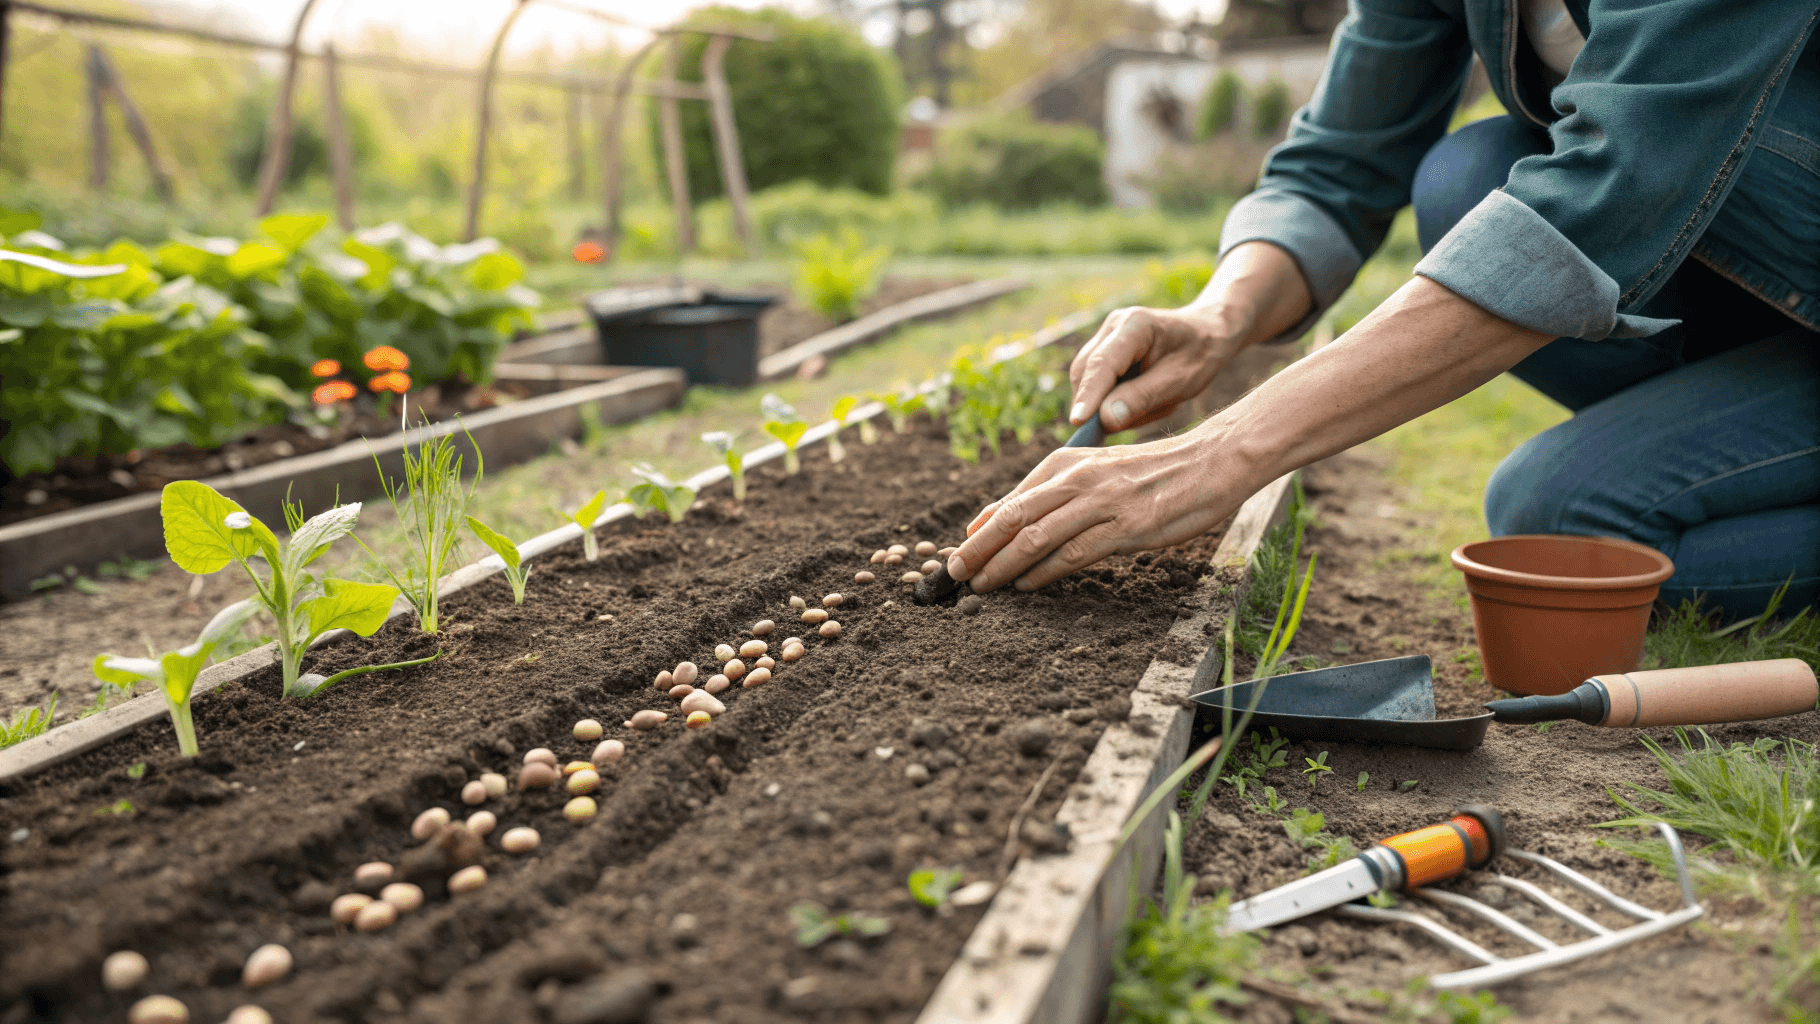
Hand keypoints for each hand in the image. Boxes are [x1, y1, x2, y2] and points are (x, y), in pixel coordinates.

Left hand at [945, 424, 1263, 592]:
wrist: (1211, 463)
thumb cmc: (1152, 474)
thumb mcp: (1097, 473)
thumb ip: (1053, 494)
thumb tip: (998, 519)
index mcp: (1068, 463)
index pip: (1011, 500)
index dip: (979, 531)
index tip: (958, 554)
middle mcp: (1077, 479)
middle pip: (1013, 518)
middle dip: (978, 549)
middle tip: (953, 574)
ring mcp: (1100, 502)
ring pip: (1035, 537)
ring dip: (1002, 565)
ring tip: (981, 586)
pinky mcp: (1124, 526)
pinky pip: (1072, 553)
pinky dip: (1043, 573)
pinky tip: (1027, 586)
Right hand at [1067, 305, 1234, 433]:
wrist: (1207, 332)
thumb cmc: (1199, 355)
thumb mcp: (1180, 381)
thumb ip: (1143, 398)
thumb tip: (1105, 420)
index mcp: (1136, 325)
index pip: (1103, 364)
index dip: (1089, 394)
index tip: (1078, 421)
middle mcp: (1113, 326)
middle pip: (1087, 371)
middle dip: (1097, 404)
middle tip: (1130, 423)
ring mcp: (1106, 336)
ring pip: (1088, 379)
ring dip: (1107, 402)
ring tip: (1150, 405)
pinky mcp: (1104, 350)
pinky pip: (1097, 382)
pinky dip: (1112, 398)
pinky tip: (1142, 398)